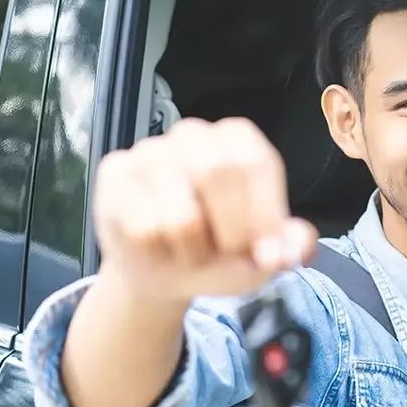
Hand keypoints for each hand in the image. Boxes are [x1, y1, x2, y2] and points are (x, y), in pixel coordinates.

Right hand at [92, 117, 317, 302]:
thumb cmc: (221, 252)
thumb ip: (291, 248)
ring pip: (179, 215)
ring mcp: (149, 151)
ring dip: (194, 251)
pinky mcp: (114, 176)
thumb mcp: (265, 255)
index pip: (257, 163)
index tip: (267, 253)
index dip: (265, 217)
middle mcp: (193, 134)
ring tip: (192, 250)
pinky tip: (160, 247)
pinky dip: (161, 253)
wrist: (165, 272)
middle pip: (218, 174)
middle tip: (230, 253)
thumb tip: (291, 250)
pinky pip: (144, 229)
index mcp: (238, 138)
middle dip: (232, 232)